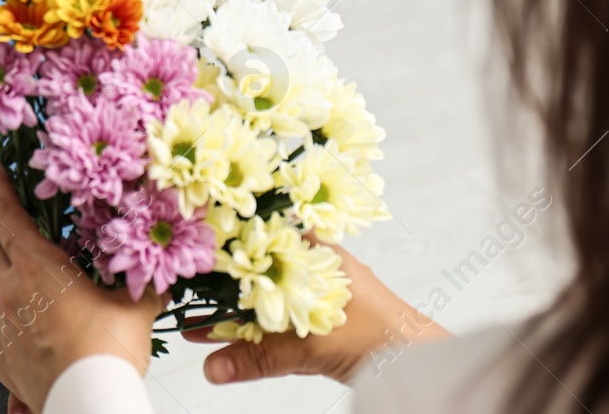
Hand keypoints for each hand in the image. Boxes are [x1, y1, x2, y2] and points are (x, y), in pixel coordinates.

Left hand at [0, 163, 164, 411]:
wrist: (84, 406)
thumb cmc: (106, 355)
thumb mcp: (133, 310)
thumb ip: (144, 283)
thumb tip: (162, 268)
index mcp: (38, 268)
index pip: (7, 214)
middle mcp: (11, 290)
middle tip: (12, 213)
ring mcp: (2, 321)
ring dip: (2, 262)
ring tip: (24, 262)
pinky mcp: (0, 351)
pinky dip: (8, 300)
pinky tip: (30, 309)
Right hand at [187, 245, 448, 384]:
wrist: (423, 362)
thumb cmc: (383, 336)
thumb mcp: (312, 346)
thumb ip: (259, 358)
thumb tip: (213, 367)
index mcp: (313, 250)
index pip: (257, 241)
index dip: (221, 254)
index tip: (188, 268)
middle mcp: (314, 266)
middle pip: (258, 273)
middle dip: (221, 289)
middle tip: (184, 301)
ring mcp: (319, 294)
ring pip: (267, 300)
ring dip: (235, 315)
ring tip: (198, 327)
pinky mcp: (323, 322)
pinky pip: (280, 324)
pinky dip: (256, 335)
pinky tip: (233, 344)